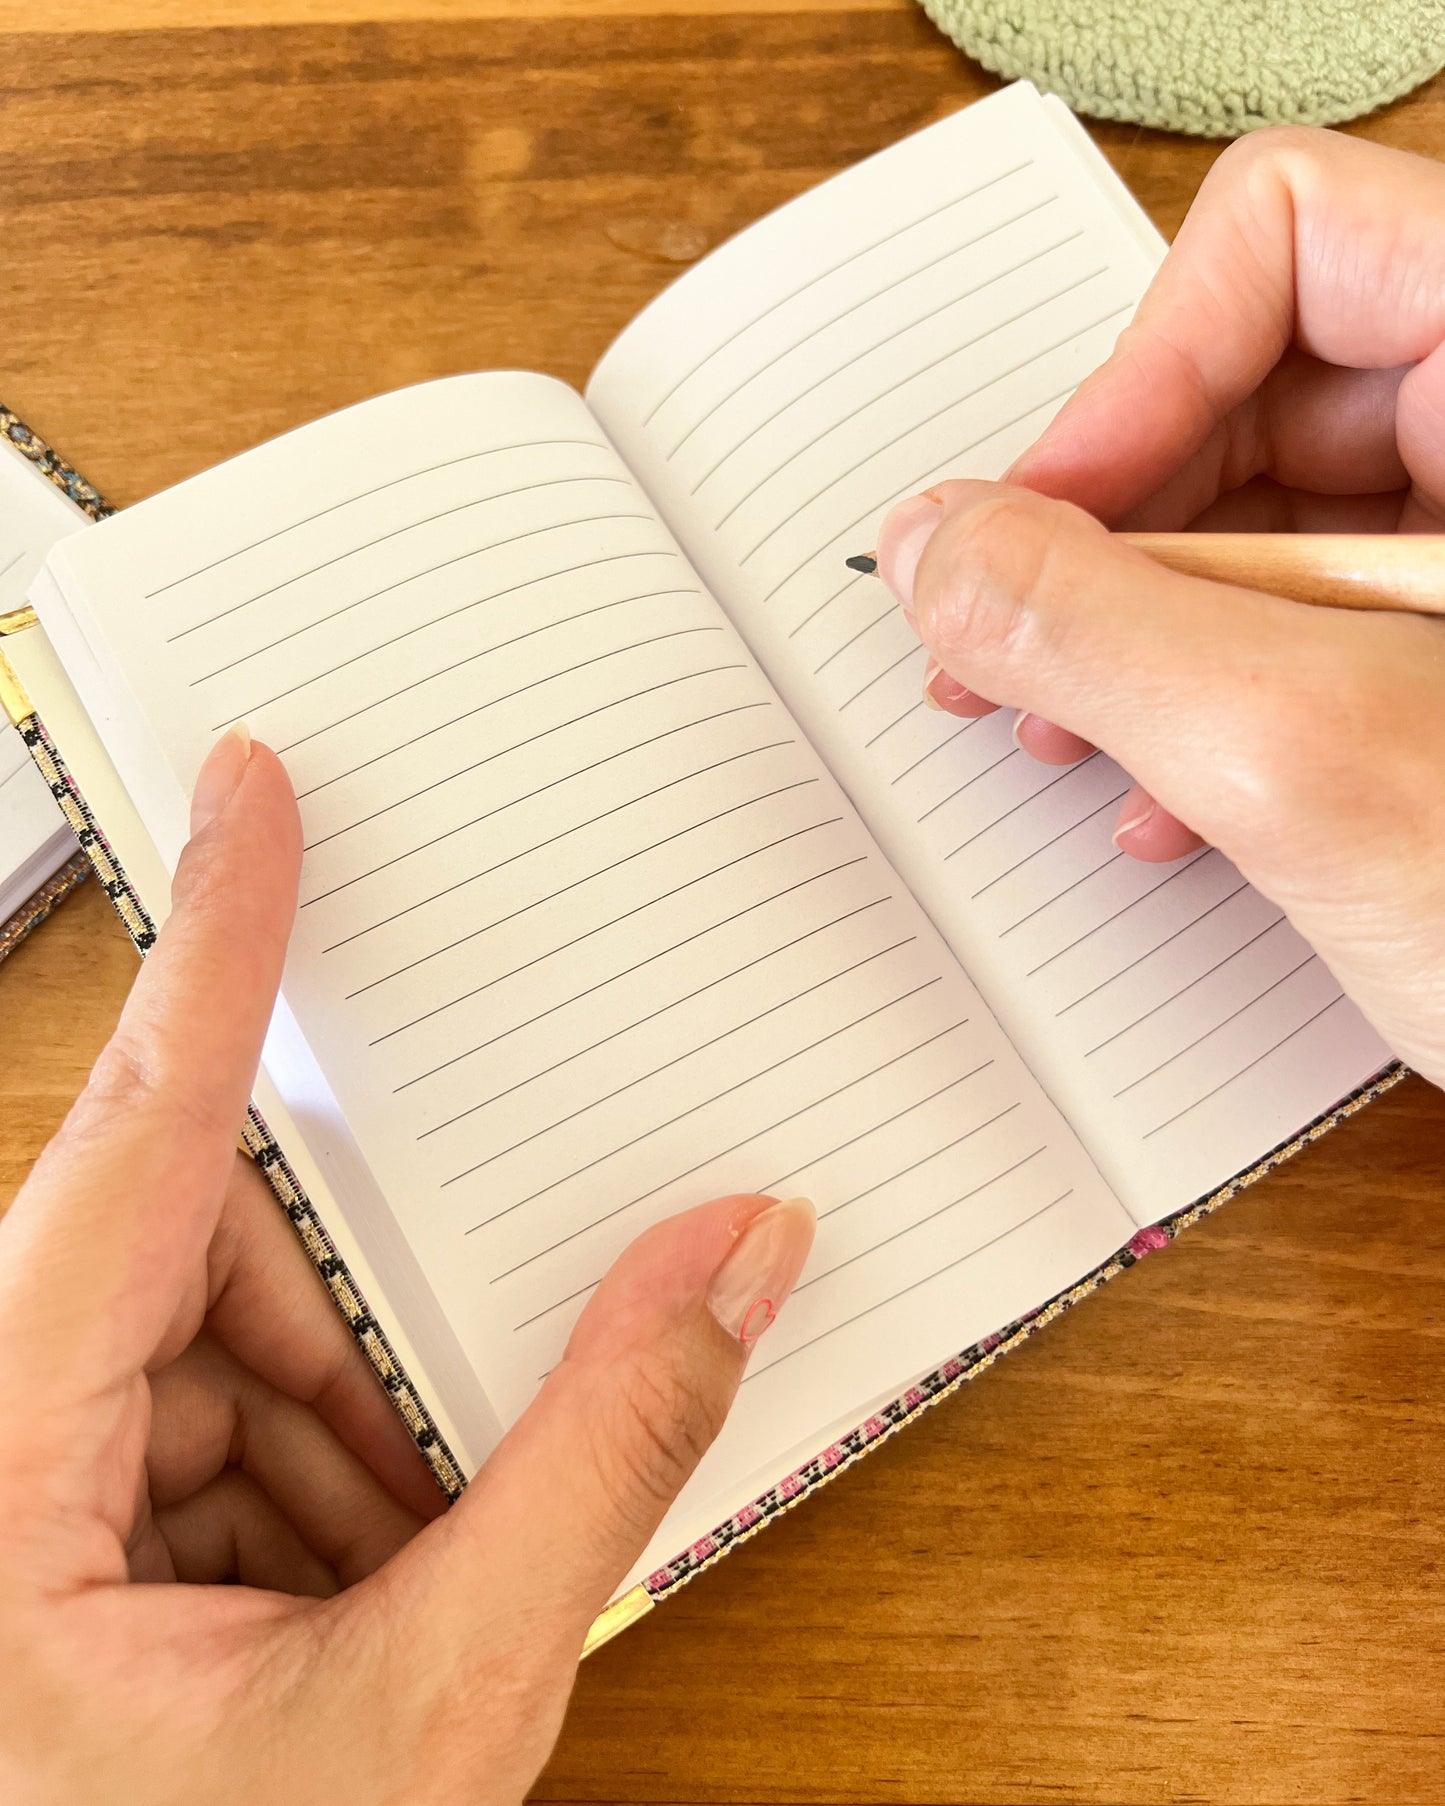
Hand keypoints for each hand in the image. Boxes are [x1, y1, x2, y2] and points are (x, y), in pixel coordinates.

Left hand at [0, 727, 813, 1805]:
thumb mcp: (430, 1706)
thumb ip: (605, 1457)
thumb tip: (735, 1256)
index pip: (138, 1138)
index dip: (218, 941)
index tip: (254, 788)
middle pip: (200, 1264)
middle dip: (340, 1361)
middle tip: (417, 1502)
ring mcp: (9, 1477)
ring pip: (208, 1350)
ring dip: (328, 1453)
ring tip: (362, 1613)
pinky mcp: (41, 1521)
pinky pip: (193, 1422)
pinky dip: (295, 1491)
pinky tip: (323, 1613)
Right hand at [876, 126, 1444, 1088]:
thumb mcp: (1301, 759)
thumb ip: (1093, 628)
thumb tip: (932, 549)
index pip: (1291, 243)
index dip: (1137, 380)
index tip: (1038, 529)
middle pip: (1261, 387)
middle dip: (1109, 537)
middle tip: (1003, 652)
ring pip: (1273, 516)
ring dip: (1140, 635)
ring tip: (1060, 740)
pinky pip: (1316, 613)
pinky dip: (1216, 698)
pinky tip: (1168, 805)